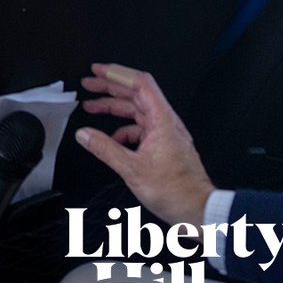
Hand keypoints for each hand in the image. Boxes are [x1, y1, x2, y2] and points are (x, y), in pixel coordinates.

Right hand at [75, 63, 213, 226]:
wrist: (198, 211)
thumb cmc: (176, 191)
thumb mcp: (132, 169)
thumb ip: (105, 149)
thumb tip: (85, 134)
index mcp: (161, 120)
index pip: (139, 83)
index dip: (116, 73)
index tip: (98, 71)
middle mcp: (165, 122)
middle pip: (135, 93)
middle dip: (110, 87)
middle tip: (89, 83)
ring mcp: (165, 133)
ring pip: (136, 111)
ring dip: (114, 107)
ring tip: (93, 108)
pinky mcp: (164, 145)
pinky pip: (140, 128)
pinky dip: (123, 129)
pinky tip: (112, 138)